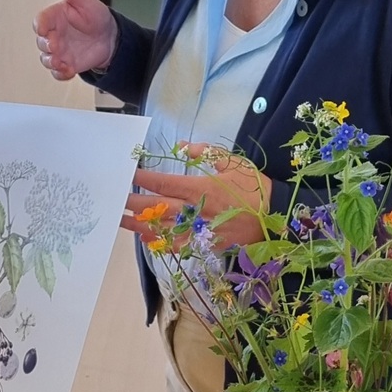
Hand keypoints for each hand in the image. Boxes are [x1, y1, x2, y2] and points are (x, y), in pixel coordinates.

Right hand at [33, 0, 117, 80]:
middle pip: (41, 42)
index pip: (40, 21)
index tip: (44, 29)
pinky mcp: (67, 64)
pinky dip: (60, 73)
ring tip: (60, 62)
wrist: (111, 37)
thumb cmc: (96, 15)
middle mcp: (54, 35)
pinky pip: (58, 73)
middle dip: (46, 45)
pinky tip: (68, 70)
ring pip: (46, 59)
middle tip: (56, 46)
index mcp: (55, 17)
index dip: (40, 26)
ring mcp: (60, 51)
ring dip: (50, 61)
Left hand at [121, 143, 271, 247]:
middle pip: (156, 209)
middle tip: (113, 200)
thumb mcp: (232, 162)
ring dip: (139, 225)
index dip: (142, 179)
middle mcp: (196, 211)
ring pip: (162, 230)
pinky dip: (159, 242)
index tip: (127, 174)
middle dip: (132, 204)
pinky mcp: (205, 245)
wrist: (278, 217)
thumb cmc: (254, 187)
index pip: (163, 183)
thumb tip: (182, 146)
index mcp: (201, 188)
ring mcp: (199, 230)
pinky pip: (176, 246)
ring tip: (120, 220)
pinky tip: (146, 237)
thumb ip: (205, 153)